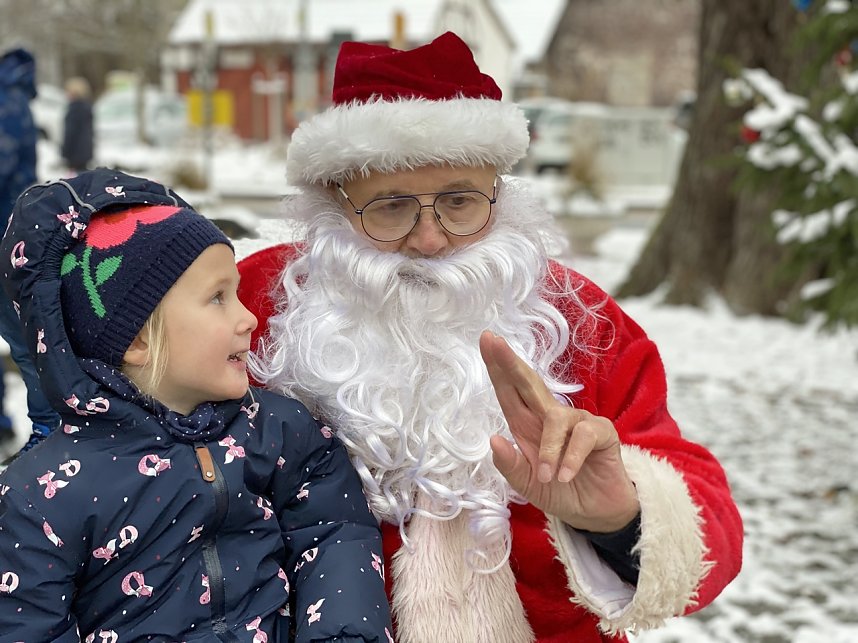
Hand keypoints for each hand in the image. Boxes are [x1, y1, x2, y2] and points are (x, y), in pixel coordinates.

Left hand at [479, 331, 639, 531]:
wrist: (595, 514)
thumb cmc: (560, 491)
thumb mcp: (527, 485)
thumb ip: (510, 466)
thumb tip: (493, 439)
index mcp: (527, 425)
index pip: (509, 391)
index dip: (498, 367)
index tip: (486, 340)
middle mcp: (550, 417)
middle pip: (528, 384)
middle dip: (510, 363)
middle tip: (494, 341)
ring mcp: (577, 421)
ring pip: (555, 418)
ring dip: (549, 450)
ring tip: (548, 476)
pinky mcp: (601, 432)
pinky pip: (583, 436)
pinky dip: (571, 458)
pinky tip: (566, 476)